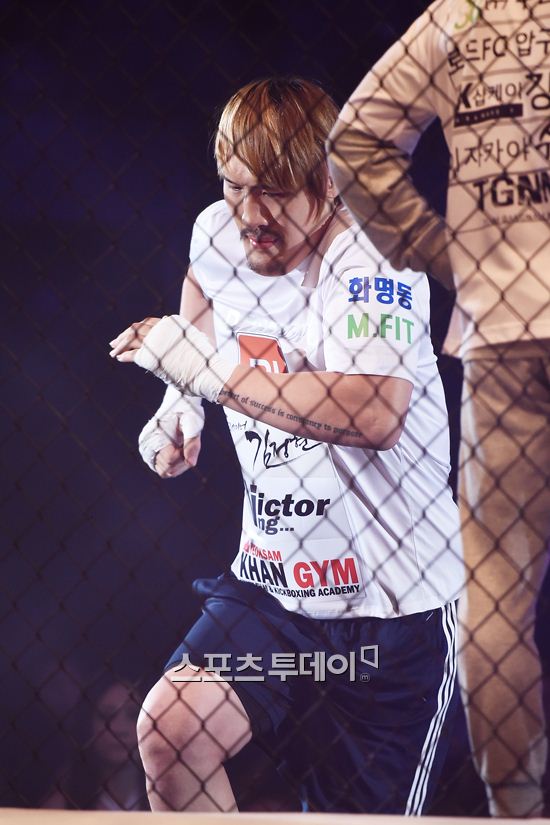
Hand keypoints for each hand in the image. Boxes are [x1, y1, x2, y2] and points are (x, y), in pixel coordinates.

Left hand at [109, 314, 233, 403]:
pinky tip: (119, 358)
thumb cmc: (206, 361)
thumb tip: (176, 325)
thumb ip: (184, 333)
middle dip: (125, 335)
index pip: (149, 322)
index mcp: (173, 322)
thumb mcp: (196, 340)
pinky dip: (124, 355)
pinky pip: (133, 354)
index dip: (138, 328)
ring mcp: (155, 341)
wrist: (208, 373)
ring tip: (113, 351)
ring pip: (132, 339)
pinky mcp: (150, 356)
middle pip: (138, 328)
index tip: (131, 333)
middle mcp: (162, 328)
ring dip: (120, 345)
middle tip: (115, 341)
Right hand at [138, 385, 204, 473]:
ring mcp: (145, 449)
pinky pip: (162, 467)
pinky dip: (173, 462)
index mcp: (154, 437)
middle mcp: (146, 445)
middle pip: (166, 470)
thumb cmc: (187, 410)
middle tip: (185, 444)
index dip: (183, 458)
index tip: (187, 443)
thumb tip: (191, 464)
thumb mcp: (193, 424)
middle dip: (180, 462)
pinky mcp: (148, 450)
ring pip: (164, 471)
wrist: (179, 400)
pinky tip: (179, 448)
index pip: (169, 463)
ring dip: (177, 463)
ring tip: (182, 444)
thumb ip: (192, 444)